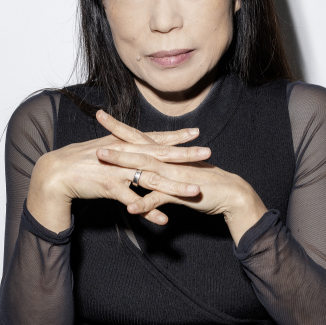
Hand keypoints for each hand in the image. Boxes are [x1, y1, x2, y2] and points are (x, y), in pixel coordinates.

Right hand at [27, 110, 211, 231]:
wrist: (56, 171)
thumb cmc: (80, 161)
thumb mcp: (104, 149)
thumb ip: (122, 148)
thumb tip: (135, 146)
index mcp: (125, 144)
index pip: (155, 138)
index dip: (176, 136)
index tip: (196, 132)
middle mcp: (125, 155)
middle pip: (161, 155)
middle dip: (186, 155)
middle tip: (208, 153)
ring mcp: (118, 171)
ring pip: (152, 179)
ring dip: (175, 186)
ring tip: (195, 192)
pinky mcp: (110, 187)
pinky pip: (133, 201)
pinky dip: (149, 211)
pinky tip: (164, 220)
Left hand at [95, 137, 267, 244]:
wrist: (230, 192)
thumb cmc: (206, 183)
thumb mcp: (180, 174)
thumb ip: (163, 170)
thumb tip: (147, 169)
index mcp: (166, 156)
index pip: (139, 138)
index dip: (120, 127)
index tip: (101, 116)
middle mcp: (167, 162)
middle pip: (137, 149)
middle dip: (115, 141)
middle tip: (94, 132)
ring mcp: (172, 176)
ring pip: (144, 169)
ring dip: (122, 165)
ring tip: (102, 162)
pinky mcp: (180, 193)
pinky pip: (159, 198)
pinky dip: (145, 204)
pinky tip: (130, 208)